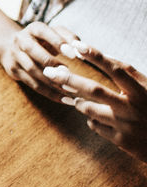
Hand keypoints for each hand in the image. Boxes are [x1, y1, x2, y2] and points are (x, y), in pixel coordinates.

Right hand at [0, 21, 79, 100]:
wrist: (12, 46)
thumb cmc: (43, 40)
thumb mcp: (55, 33)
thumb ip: (70, 38)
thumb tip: (81, 50)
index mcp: (33, 29)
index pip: (43, 32)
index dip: (58, 42)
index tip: (73, 55)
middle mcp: (21, 40)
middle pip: (32, 50)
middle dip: (50, 62)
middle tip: (68, 73)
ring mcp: (15, 56)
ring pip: (32, 69)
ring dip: (51, 80)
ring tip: (70, 90)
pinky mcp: (14, 71)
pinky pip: (32, 84)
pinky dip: (49, 93)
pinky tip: (65, 99)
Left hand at [44, 44, 146, 162]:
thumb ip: (128, 73)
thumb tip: (103, 55)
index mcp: (141, 91)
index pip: (116, 69)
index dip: (96, 56)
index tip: (77, 45)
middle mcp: (133, 107)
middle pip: (94, 90)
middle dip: (68, 79)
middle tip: (49, 72)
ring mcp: (126, 125)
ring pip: (88, 109)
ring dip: (77, 102)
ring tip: (75, 98)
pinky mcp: (121, 141)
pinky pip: (94, 126)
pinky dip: (90, 119)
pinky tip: (96, 117)